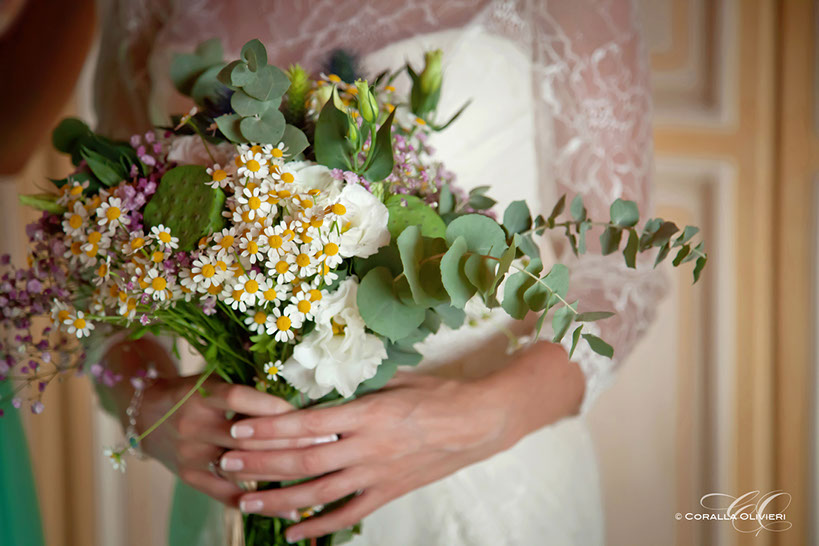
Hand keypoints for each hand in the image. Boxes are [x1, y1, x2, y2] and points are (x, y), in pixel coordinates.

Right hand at [137, 376, 332, 514]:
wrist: (144, 414)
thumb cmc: (193, 391)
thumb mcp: (213, 378)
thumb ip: (248, 387)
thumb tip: (296, 398)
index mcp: (201, 394)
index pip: (241, 398)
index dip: (275, 407)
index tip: (310, 413)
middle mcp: (194, 423)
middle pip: (248, 436)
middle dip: (292, 440)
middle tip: (328, 442)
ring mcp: (191, 453)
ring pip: (244, 465)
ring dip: (283, 469)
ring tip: (318, 470)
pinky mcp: (190, 476)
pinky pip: (228, 494)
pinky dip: (260, 502)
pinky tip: (290, 508)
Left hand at [219, 371, 525, 541]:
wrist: (479, 423)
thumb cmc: (438, 395)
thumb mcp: (396, 380)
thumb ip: (357, 389)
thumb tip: (321, 389)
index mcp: (366, 414)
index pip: (307, 423)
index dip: (269, 428)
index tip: (239, 429)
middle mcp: (366, 447)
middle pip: (304, 460)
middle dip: (261, 463)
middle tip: (226, 464)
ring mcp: (377, 474)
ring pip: (319, 493)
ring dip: (280, 499)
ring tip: (247, 501)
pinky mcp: (388, 492)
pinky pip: (348, 513)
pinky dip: (320, 528)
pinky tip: (293, 535)